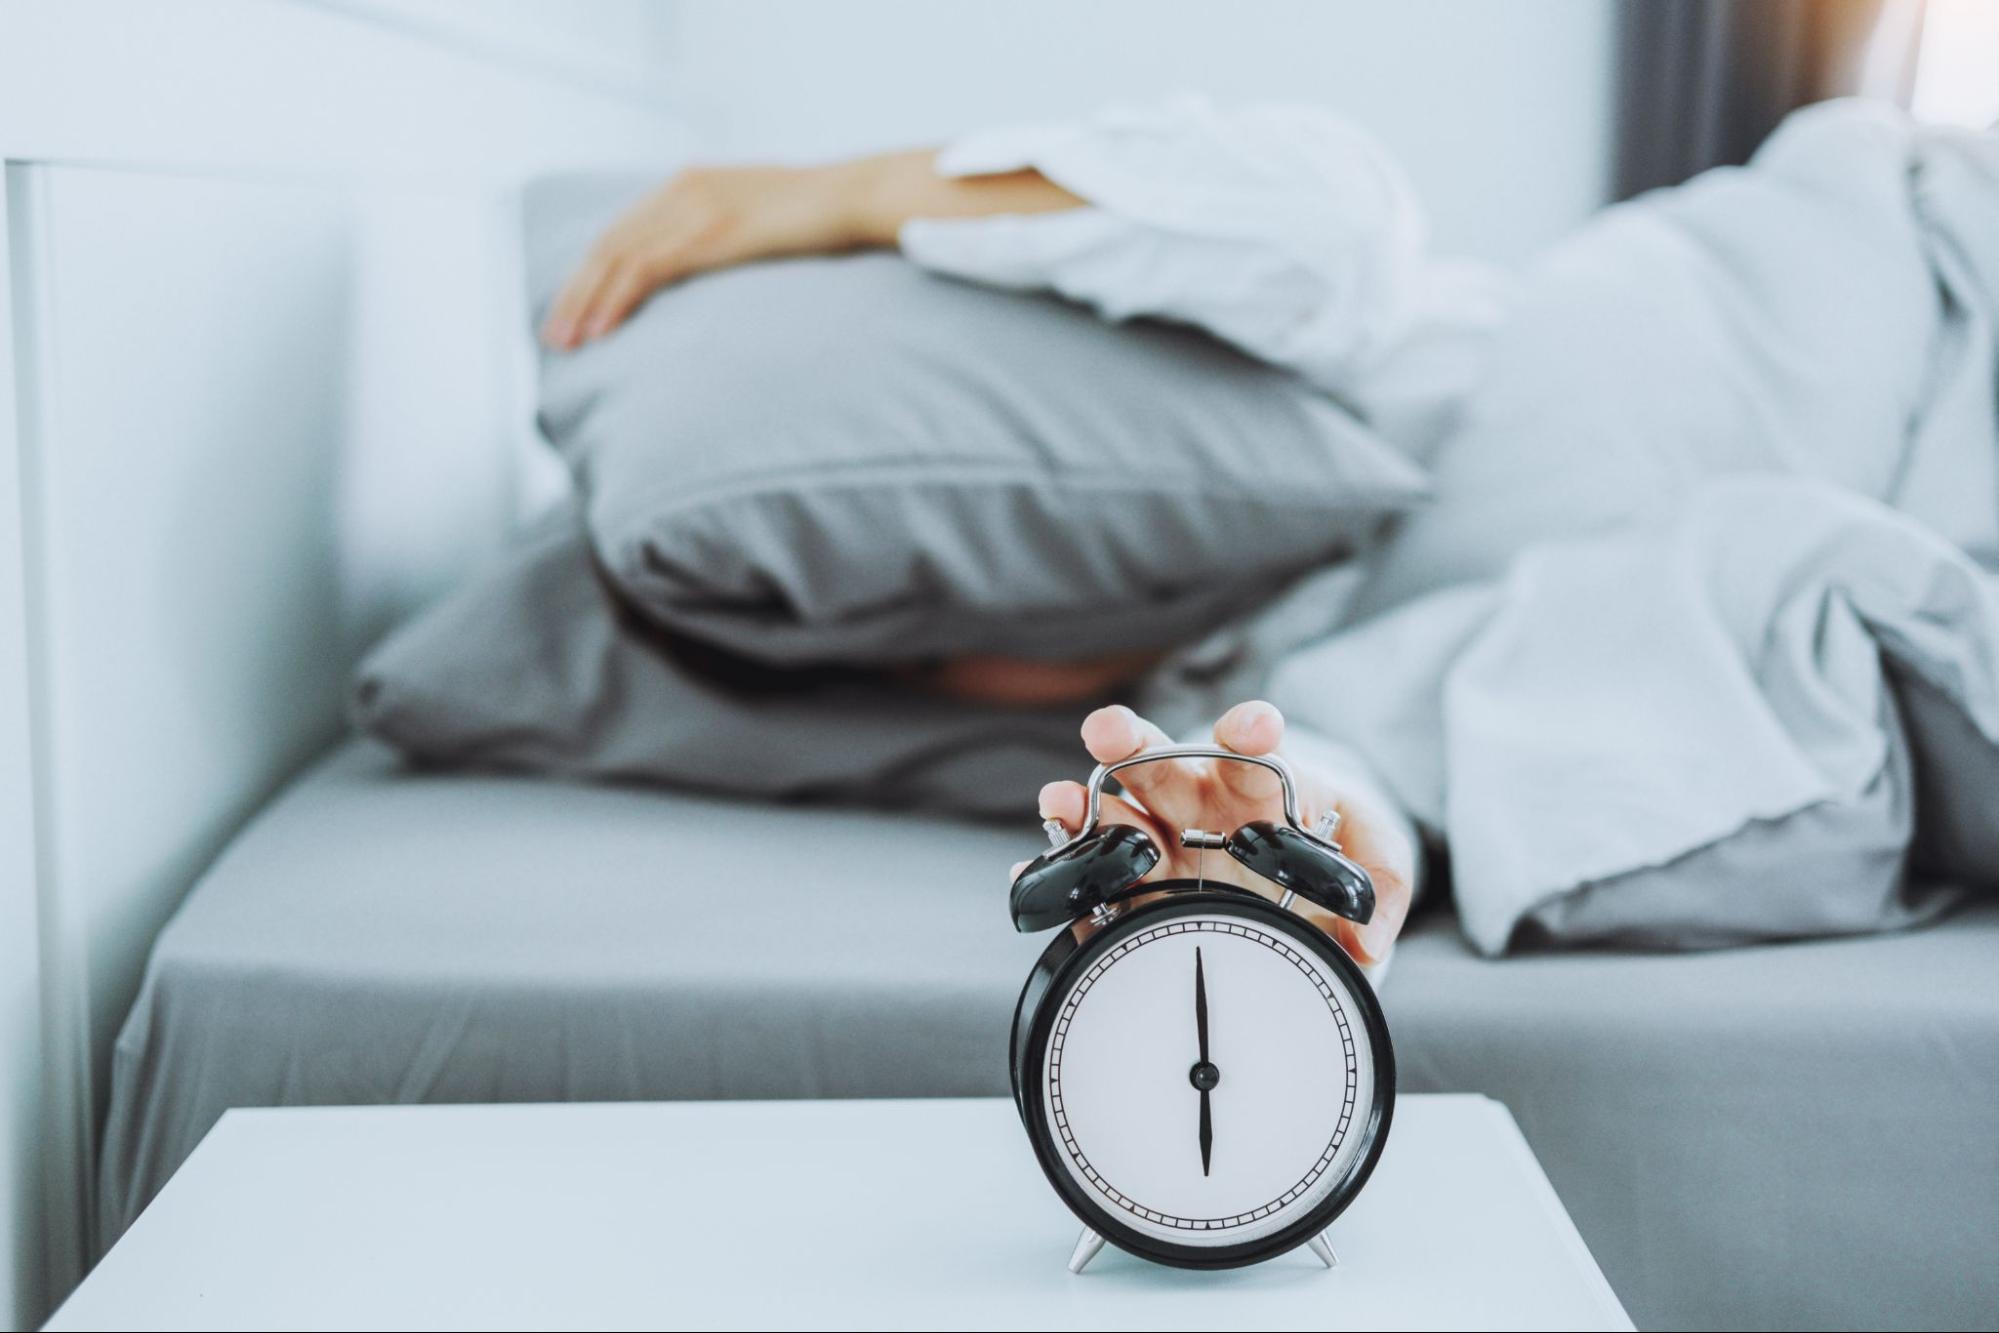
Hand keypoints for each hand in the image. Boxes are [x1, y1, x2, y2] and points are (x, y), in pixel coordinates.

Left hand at [541, 150, 1080, 350]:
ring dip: (585, 304)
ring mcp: (695, 208)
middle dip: (575, 293)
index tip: (575, 310)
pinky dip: (616, 301)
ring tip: (567, 345)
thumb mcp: (770, 223)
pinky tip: (601, 331)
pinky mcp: (710, 233)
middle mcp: (684, 188)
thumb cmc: (829, 219)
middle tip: (554, 338)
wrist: (861, 197)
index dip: (593, 273)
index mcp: (694, 182)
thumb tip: (731, 275)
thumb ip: (738, 239)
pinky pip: (646, 269)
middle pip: (609, 244)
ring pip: (617, 258)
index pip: (625, 229)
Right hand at [1023, 701, 1415, 964]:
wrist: (1300, 882)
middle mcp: (1201, 806)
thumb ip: (1379, 883)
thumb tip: (1369, 941)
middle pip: (1165, 769)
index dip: (1251, 735)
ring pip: (1119, 818)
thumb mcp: (1371, 855)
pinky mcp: (1137, 889)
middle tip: (1108, 730)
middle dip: (1137, 746)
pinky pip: (1094, 880)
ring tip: (1057, 800)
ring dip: (1086, 805)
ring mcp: (1163, 846)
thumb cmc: (1333, 850)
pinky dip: (1062, 874)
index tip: (1255, 727)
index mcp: (1259, 784)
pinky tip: (1031, 877)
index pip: (1254, 752)